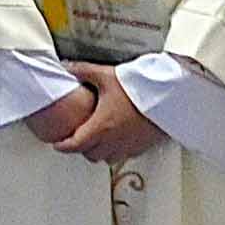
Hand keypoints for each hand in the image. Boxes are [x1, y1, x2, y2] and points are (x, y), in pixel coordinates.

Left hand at [38, 63, 164, 162]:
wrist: (167, 97)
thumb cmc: (138, 88)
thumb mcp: (105, 75)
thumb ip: (82, 71)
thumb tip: (66, 66)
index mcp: (100, 127)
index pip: (75, 145)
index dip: (63, 146)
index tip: (57, 143)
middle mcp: (113, 141)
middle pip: (90, 154)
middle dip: (81, 148)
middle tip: (77, 137)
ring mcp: (128, 146)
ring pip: (107, 158)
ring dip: (99, 152)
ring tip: (97, 139)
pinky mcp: (142, 146)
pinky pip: (124, 155)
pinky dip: (116, 151)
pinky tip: (117, 138)